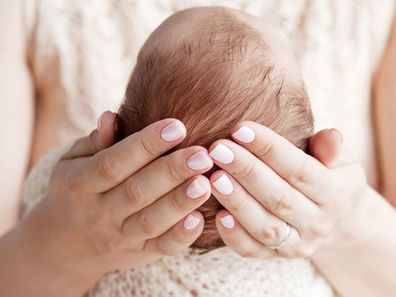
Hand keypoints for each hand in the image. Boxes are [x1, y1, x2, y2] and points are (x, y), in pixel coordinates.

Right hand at [36, 112, 213, 274]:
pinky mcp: (140, 252)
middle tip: (202, 155)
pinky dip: (181, 236)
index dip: (145, 145)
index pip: (114, 163)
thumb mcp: (73, 162)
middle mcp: (99, 213)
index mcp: (81, 184)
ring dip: (180, 202)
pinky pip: (162, 247)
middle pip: (137, 192)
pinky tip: (200, 219)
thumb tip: (110, 117)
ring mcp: (120, 236)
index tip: (177, 127)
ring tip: (206, 183)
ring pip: (151, 221)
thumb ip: (95, 141)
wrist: (68, 243)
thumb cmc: (78, 188)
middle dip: (171, 172)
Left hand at [207, 122, 366, 257]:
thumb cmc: (328, 178)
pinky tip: (217, 215)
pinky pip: (253, 250)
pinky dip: (234, 235)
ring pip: (265, 226)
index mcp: (336, 194)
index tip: (240, 129)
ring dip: (237, 202)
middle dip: (246, 171)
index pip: (299, 169)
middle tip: (218, 149)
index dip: (269, 148)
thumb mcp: (341, 161)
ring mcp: (297, 244)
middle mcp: (318, 223)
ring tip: (214, 177)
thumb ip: (331, 150)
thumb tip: (330, 135)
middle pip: (279, 197)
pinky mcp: (276, 256)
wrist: (336, 222)